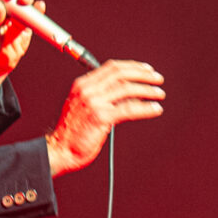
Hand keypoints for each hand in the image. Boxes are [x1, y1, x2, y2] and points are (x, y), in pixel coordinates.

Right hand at [46, 60, 164, 174]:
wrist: (58, 150)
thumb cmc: (70, 133)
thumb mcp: (83, 107)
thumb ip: (100, 98)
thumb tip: (127, 96)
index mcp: (82, 85)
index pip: (112, 67)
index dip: (132, 67)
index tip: (146, 70)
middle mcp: (87, 90)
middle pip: (121, 74)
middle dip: (143, 74)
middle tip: (157, 79)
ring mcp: (94, 103)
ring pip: (127, 89)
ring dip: (147, 90)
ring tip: (159, 94)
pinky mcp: (101, 117)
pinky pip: (129, 109)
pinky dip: (145, 108)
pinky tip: (154, 109)